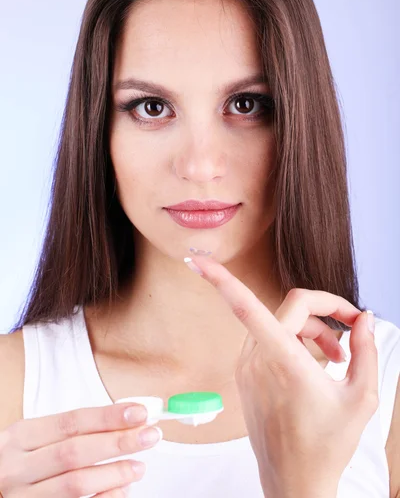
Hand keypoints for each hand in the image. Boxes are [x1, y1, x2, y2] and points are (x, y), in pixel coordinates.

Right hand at [0, 402, 161, 496]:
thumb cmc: (21, 464)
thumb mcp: (34, 439)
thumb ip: (73, 431)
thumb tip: (126, 420)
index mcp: (20, 437)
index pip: (72, 422)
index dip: (108, 417)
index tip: (140, 412)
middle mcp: (16, 468)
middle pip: (76, 452)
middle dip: (118, 442)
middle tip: (151, 436)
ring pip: (76, 484)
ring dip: (115, 474)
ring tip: (139, 467)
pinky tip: (121, 490)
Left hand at [185, 253, 378, 497]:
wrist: (295, 483)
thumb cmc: (328, 446)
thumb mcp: (362, 397)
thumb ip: (367, 350)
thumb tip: (363, 319)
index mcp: (282, 361)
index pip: (247, 307)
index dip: (222, 280)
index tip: (199, 261)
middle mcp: (256, 360)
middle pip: (289, 308)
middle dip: (324, 314)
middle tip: (351, 333)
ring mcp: (247, 368)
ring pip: (278, 323)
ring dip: (310, 330)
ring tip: (337, 357)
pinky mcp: (245, 376)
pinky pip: (268, 340)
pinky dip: (293, 342)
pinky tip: (314, 364)